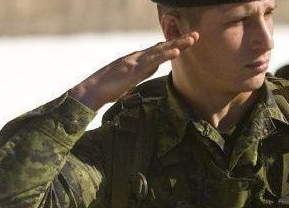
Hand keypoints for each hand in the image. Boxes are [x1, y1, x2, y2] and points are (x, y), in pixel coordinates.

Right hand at [69, 32, 198, 110]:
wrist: (92, 91)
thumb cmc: (109, 89)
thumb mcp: (131, 79)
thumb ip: (142, 72)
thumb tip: (153, 68)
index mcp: (138, 60)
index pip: (159, 50)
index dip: (173, 45)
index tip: (187, 41)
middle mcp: (137, 57)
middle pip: (162, 46)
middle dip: (180, 40)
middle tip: (196, 35)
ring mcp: (135, 61)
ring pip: (161, 50)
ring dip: (177, 43)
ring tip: (192, 39)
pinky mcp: (134, 69)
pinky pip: (153, 60)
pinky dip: (165, 55)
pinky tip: (177, 51)